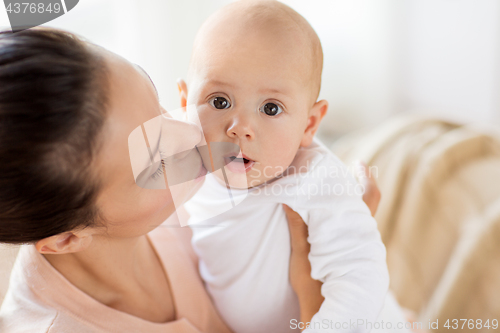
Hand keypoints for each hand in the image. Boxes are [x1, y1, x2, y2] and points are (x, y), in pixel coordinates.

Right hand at [286, 161, 380, 326]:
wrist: (331, 314)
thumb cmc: (316, 287)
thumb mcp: (302, 254)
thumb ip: (298, 225)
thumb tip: (289, 198)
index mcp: (354, 232)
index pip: (368, 198)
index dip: (366, 178)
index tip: (360, 163)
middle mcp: (363, 237)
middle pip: (369, 203)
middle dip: (359, 184)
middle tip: (348, 169)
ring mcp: (361, 247)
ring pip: (362, 214)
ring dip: (351, 199)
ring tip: (334, 186)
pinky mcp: (354, 255)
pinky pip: (355, 226)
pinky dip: (345, 213)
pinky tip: (330, 212)